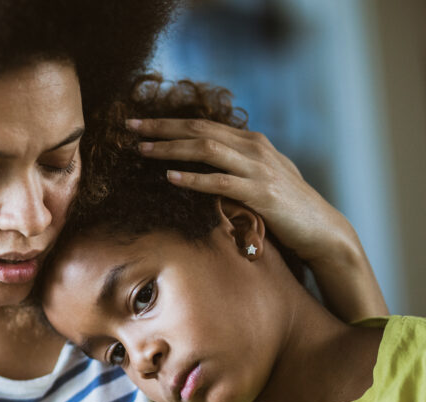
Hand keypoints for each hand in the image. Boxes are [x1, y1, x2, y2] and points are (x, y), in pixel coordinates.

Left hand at [129, 117, 387, 320]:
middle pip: (200, 131)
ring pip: (207, 151)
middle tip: (130, 126)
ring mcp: (259, 169)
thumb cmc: (285, 207)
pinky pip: (221, 183)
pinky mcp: (262, 194)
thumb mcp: (258, 178)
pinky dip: (194, 179)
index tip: (138, 122)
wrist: (321, 230)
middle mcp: (254, 148)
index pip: (203, 125)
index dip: (169, 122)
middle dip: (162, 127)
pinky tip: (171, 177)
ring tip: (142, 150)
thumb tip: (200, 164)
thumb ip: (233, 166)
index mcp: (251, 142)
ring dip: (171, 148)